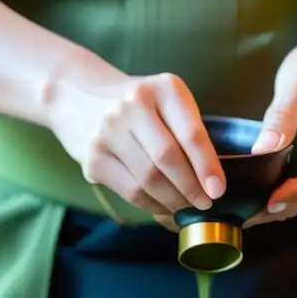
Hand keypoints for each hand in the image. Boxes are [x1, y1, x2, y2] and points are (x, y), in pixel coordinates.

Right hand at [48, 64, 224, 227]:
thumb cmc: (139, 107)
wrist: (78, 95)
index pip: (191, 134)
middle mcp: (134, 104)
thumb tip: (213, 185)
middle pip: (168, 159)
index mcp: (164, 88)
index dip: (207, 166)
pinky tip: (163, 208)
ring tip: (185, 209)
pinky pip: (131, 191)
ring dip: (173, 202)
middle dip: (191, 189)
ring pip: (149, 179)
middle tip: (204, 204)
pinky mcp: (93, 157)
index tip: (218, 190)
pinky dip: (152, 206)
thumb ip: (189, 134)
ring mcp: (109, 130)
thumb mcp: (167, 102)